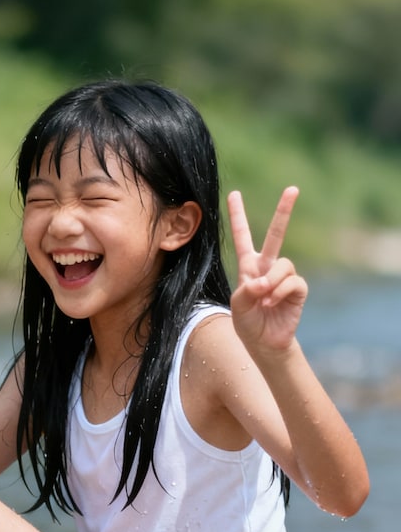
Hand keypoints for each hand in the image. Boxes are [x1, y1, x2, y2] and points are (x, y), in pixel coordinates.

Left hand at [228, 186, 307, 354]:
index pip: (243, 237)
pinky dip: (279, 292)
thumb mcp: (238, 304)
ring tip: (263, 298)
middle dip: (284, 211)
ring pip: (283, 265)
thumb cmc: (247, 322)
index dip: (238, 216)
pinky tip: (271, 303)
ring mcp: (284, 277)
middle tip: (292, 189)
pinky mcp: (297, 289)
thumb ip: (247, 289)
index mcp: (248, 266)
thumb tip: (264, 282)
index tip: (234, 194)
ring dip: (271, 282)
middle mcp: (267, 267)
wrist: (263, 342)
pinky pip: (292, 282)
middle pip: (276, 235)